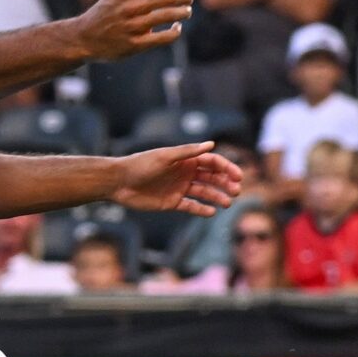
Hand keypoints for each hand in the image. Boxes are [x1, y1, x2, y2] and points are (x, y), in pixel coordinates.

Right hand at [73, 0, 194, 59]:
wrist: (83, 38)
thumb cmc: (104, 12)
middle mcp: (129, 8)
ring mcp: (131, 27)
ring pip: (167, 16)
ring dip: (183, 12)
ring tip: (187, 11)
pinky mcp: (134, 45)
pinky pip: (162, 38)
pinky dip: (175, 32)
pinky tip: (177, 28)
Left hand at [114, 140, 241, 215]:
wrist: (119, 182)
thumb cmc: (141, 165)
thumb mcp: (165, 156)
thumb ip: (188, 152)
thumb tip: (211, 144)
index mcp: (185, 159)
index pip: (212, 162)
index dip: (227, 168)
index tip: (238, 176)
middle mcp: (184, 172)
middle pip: (211, 177)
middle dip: (225, 183)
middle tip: (236, 191)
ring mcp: (179, 188)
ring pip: (204, 192)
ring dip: (217, 196)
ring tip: (227, 203)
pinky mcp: (172, 202)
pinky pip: (190, 206)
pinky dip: (201, 209)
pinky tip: (211, 212)